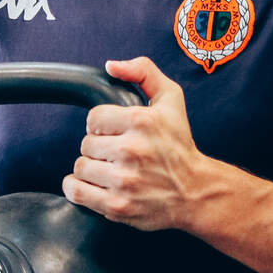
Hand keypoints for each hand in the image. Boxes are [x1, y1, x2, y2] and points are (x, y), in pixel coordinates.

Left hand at [63, 57, 209, 231]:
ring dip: (91, 168)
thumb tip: (111, 66)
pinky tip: (91, 184)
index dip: (102, 124)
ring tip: (109, 168)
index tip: (113, 131)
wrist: (195, 191)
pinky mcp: (117, 206)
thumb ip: (143, 72)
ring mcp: (124, 180)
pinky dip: (77, 188)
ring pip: (81, 167)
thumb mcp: (172, 98)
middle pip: (86, 144)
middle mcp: (131, 150)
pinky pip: (78, 192)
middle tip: (116, 152)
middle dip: (98, 147)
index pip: (93, 118)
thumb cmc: (181, 145)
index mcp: (141, 121)